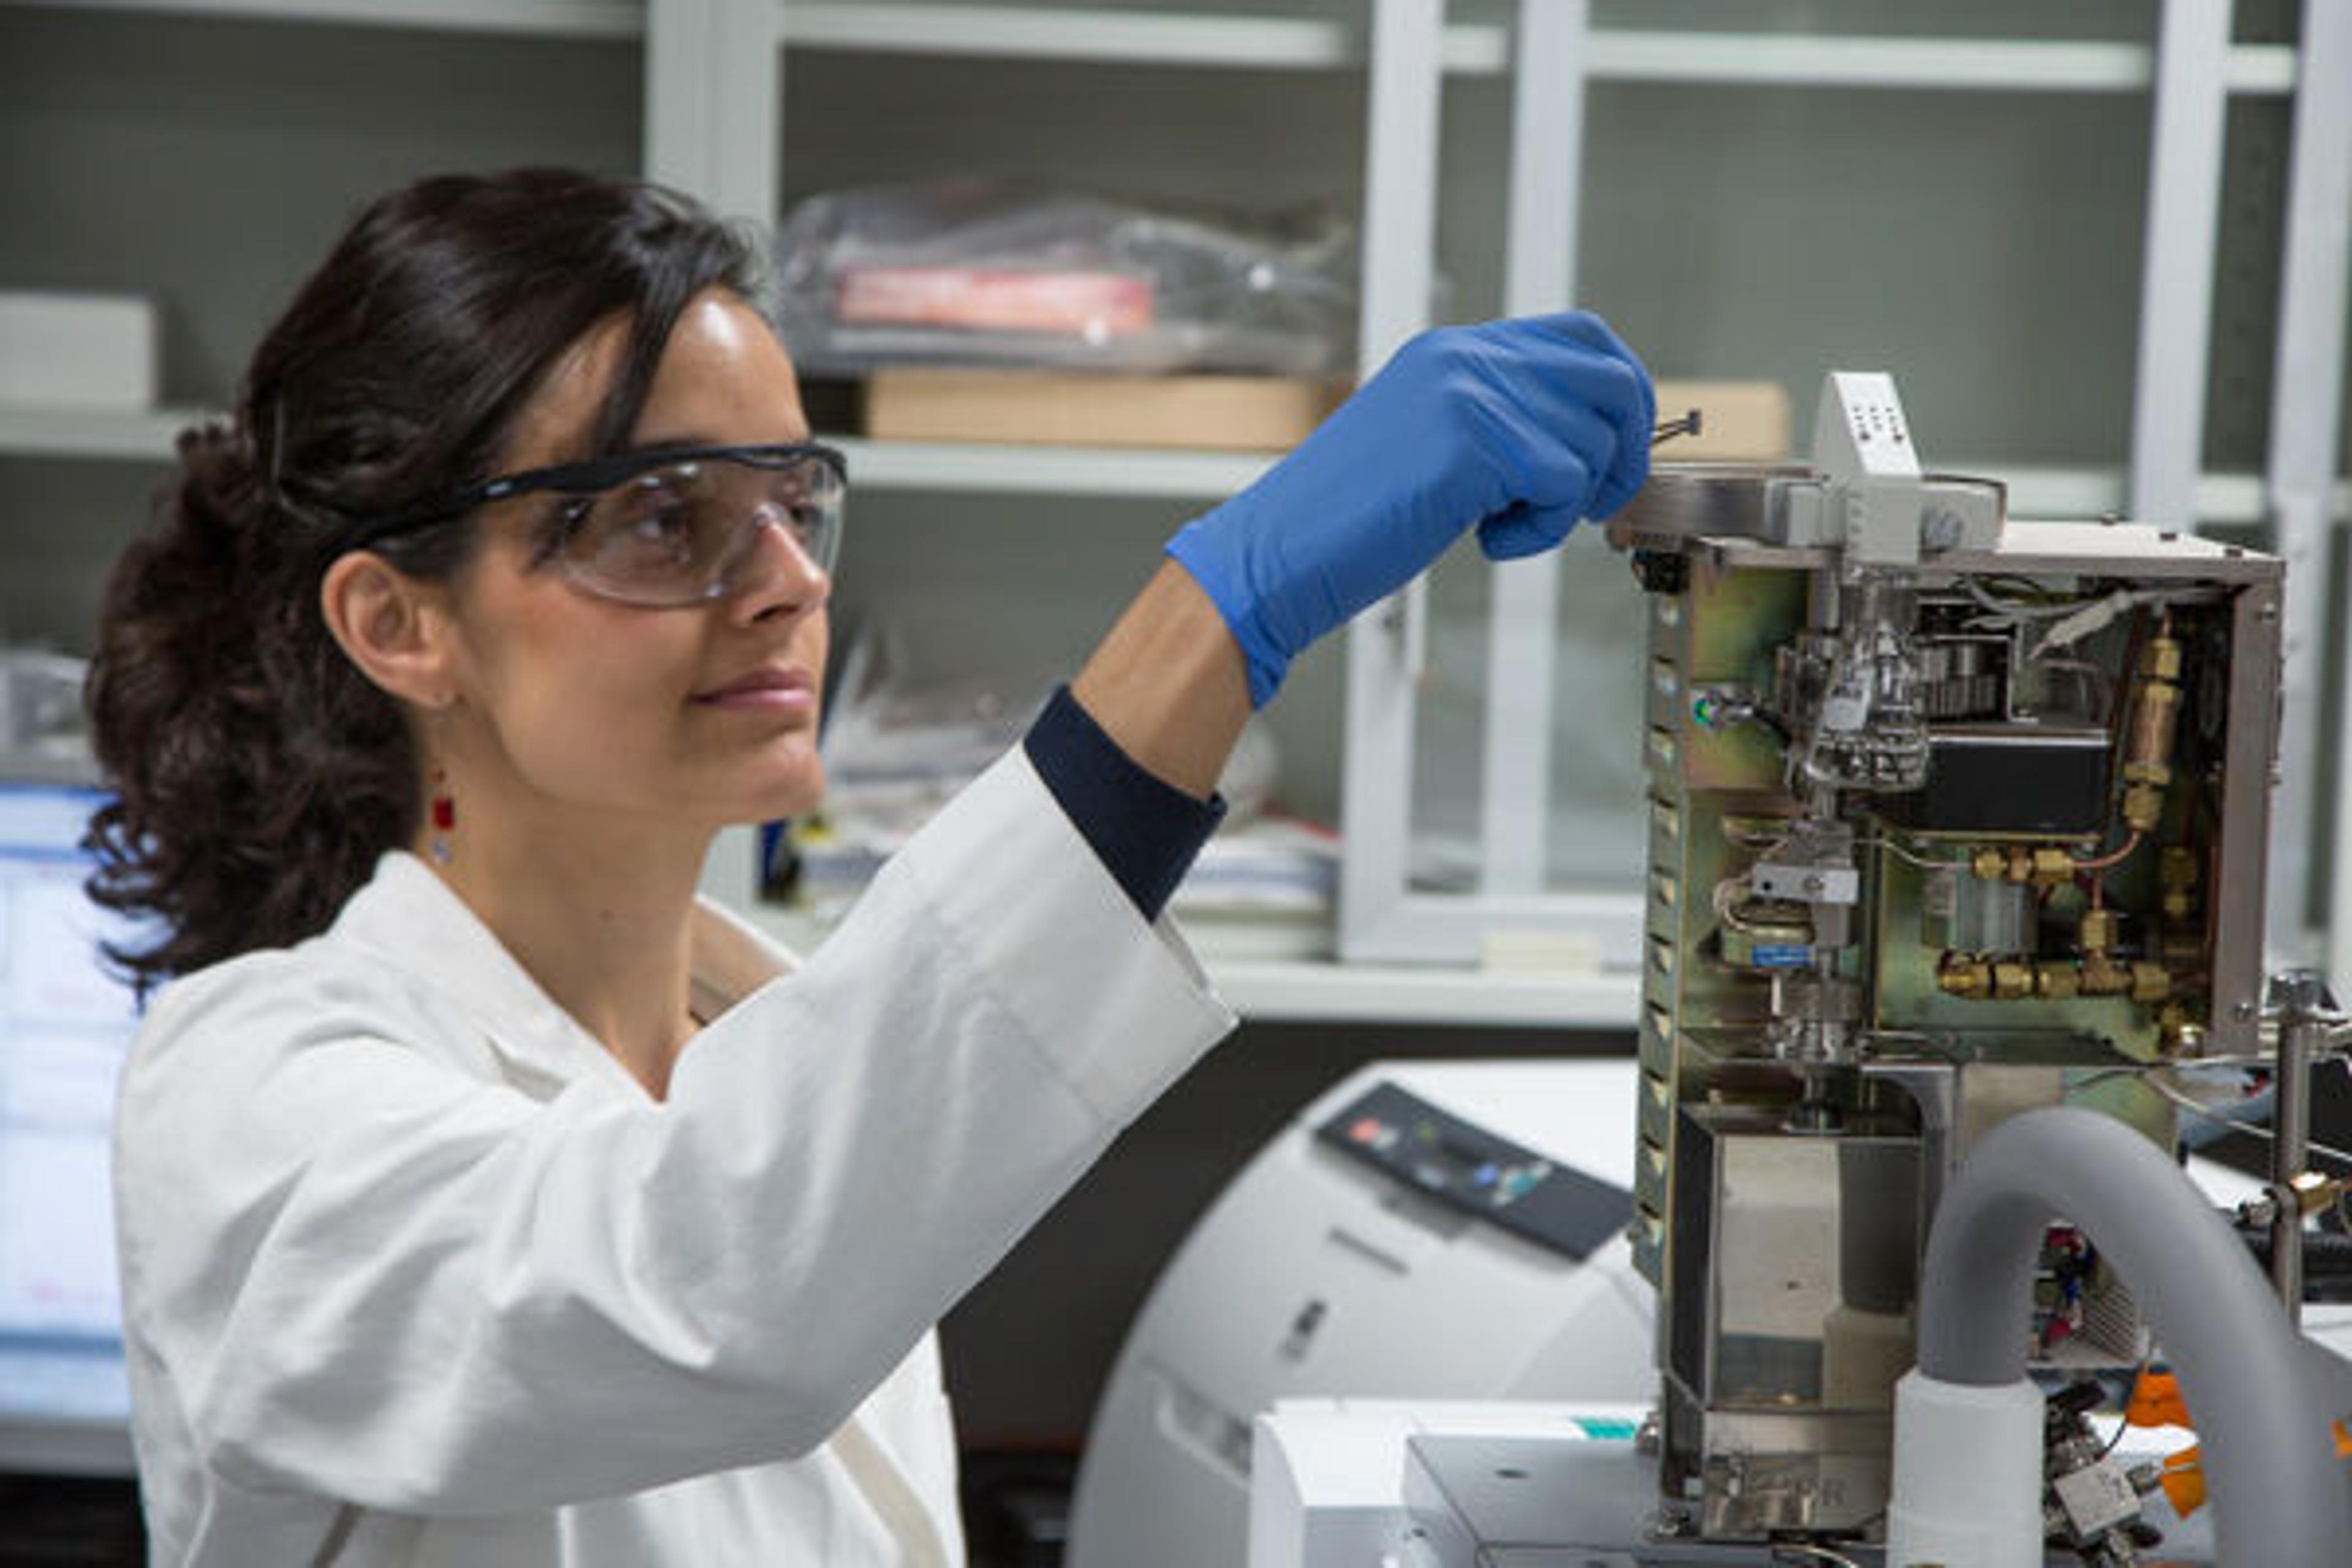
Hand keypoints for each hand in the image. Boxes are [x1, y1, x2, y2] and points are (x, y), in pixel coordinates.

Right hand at [1164, 312, 1653, 705]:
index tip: (1608, 453)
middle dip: (1622, 449)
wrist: (1278, 554)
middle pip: (1609, 376)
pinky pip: (1563, 486)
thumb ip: (1497, 418)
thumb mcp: (1430, 443)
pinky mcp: (1474, 443)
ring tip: (1499, 525)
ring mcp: (1469, 393)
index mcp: (1452, 351)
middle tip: (1587, 503)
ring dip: (1564, 502)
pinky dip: (1539, 530)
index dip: (1618, 391)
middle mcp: (1464, 357)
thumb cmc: (1346, 520)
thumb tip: (1589, 430)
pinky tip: (1487, 541)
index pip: (1581, 335)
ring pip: (1591, 439)